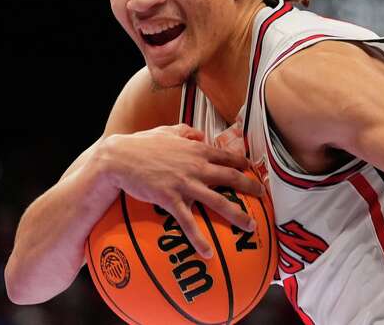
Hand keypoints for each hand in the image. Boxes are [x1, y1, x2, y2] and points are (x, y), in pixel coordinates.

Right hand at [100, 124, 264, 257]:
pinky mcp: (170, 199)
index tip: (255, 171)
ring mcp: (185, 184)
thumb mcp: (168, 131)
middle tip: (264, 196)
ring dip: (237, 215)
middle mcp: (197, 166)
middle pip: (231, 177)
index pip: (228, 156)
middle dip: (251, 187)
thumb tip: (199, 132)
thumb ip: (186, 131)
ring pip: (218, 201)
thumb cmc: (142, 143)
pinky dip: (199, 239)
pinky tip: (208, 253)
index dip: (244, 164)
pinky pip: (189, 223)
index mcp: (198, 150)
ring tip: (251, 227)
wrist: (119, 158)